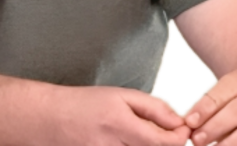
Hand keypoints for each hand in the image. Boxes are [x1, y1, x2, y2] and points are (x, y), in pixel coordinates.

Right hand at [47, 86, 190, 145]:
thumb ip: (152, 107)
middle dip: (167, 145)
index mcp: (120, 124)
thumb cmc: (86, 104)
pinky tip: (131, 142)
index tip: (184, 131)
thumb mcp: (119, 96)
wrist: (52, 120)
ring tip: (143, 137)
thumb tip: (179, 121)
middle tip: (169, 136)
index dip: (180, 139)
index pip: (163, 142)